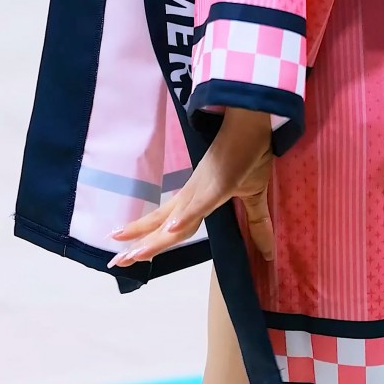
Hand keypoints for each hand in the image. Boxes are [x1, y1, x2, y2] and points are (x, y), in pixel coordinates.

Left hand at [107, 107, 274, 266]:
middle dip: (140, 244)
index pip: (169, 225)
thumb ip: (257, 224)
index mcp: (198, 198)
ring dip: (154, 238)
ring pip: (175, 219)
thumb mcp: (254, 196)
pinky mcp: (219, 180)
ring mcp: (203, 186)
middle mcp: (193, 193)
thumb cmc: (250, 153)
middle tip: (115, 263)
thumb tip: (269, 253)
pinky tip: (171, 229)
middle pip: (163, 225)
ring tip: (131, 255)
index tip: (125, 257)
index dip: (150, 242)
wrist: (254, 120)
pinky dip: (186, 216)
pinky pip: (201, 202)